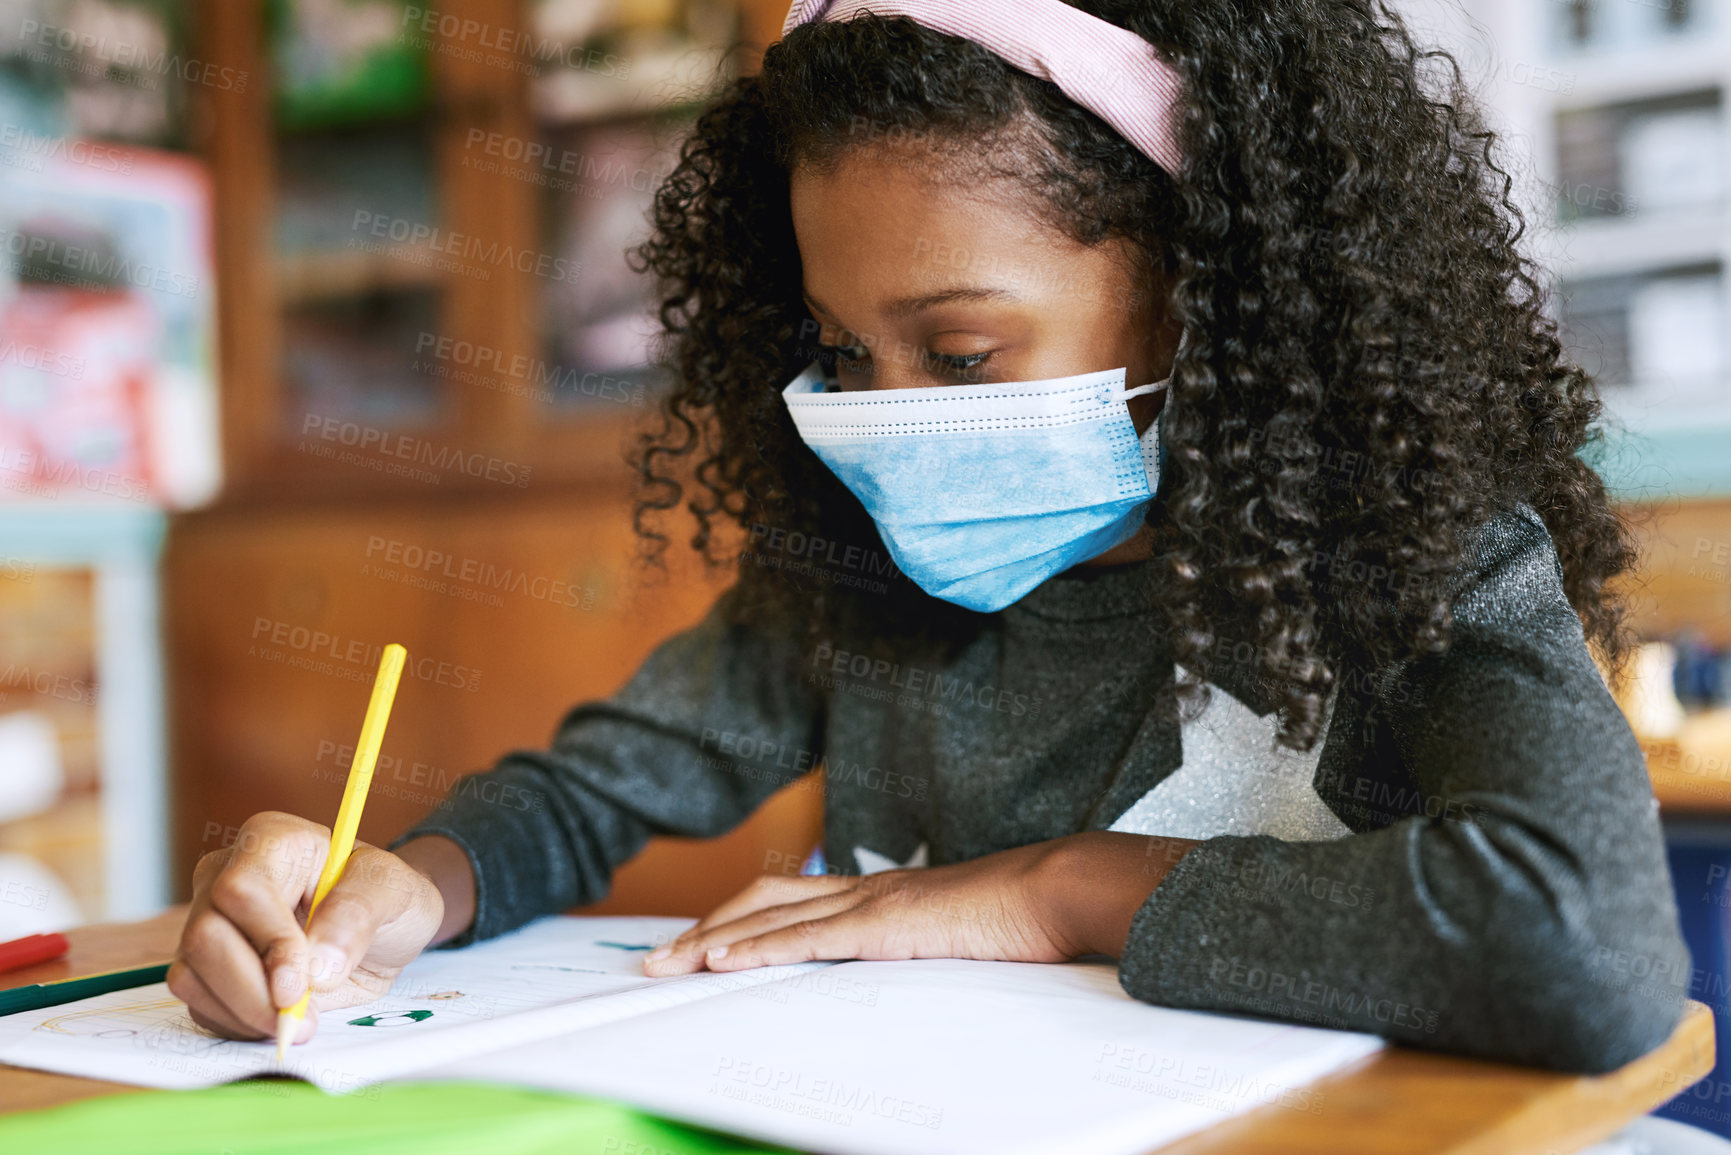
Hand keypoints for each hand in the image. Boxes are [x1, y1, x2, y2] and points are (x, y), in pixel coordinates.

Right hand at [167, 811, 444, 1045]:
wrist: (380, 929)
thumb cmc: (384, 898)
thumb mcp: (395, 892)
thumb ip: (358, 915)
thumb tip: (318, 966)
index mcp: (272, 841)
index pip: (242, 889)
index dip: (268, 941)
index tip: (300, 984)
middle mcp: (226, 875)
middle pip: (205, 936)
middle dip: (251, 990)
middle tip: (300, 1019)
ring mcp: (207, 920)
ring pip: (191, 975)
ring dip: (244, 1013)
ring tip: (300, 1021)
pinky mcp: (204, 965)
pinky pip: (200, 1003)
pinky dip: (238, 1024)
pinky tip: (279, 1019)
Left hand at [641, 832, 1199, 975]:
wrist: (1059, 891)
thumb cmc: (1021, 918)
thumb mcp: (954, 937)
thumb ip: (917, 948)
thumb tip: (900, 973)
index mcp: (879, 891)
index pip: (786, 900)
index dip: (735, 920)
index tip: (696, 945)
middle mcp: (863, 888)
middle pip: (758, 902)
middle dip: (701, 931)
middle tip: (654, 962)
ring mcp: (871, 902)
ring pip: (767, 918)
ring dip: (708, 943)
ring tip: (664, 966)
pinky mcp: (885, 926)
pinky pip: (804, 941)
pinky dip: (754, 951)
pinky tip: (719, 962)